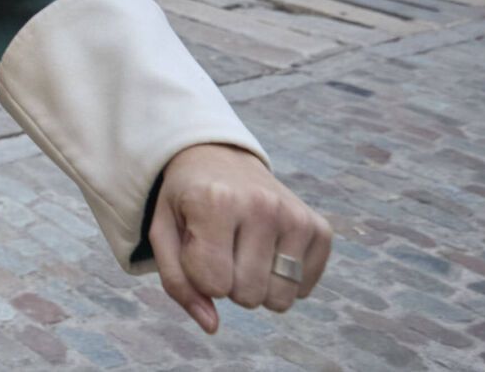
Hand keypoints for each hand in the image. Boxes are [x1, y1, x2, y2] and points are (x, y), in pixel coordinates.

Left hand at [150, 143, 330, 328]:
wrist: (220, 158)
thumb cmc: (187, 201)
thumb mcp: (164, 232)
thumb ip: (177, 283)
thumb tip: (212, 326)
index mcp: (216, 201)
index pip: (214, 284)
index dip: (200, 275)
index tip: (196, 245)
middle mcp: (262, 205)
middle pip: (249, 296)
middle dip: (229, 283)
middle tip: (221, 247)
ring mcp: (295, 216)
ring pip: (280, 299)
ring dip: (258, 286)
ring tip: (243, 249)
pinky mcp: (319, 227)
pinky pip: (305, 289)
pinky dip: (284, 280)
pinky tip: (268, 248)